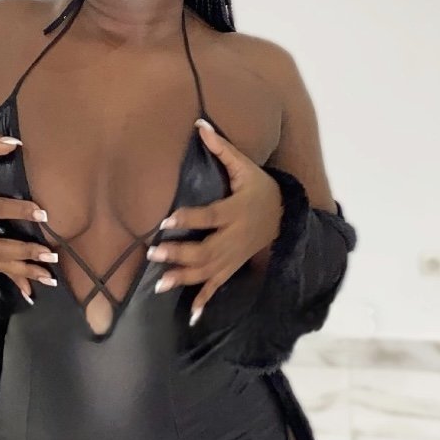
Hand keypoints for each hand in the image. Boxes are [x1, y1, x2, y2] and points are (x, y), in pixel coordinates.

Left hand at [146, 119, 282, 325]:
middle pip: (204, 249)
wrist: (287, 218)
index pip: (208, 216)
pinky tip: (191, 316)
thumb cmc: (262, 189)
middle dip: (179, 253)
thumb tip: (200, 124)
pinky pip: (218, 286)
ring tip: (159, 284)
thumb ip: (223, 149)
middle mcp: (233, 238)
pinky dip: (205, 301)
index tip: (166, 220)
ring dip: (183, 278)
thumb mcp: (247, 168)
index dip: (188, 218)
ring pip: (207, 271)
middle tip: (153, 252)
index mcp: (234, 211)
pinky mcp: (232, 268)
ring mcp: (233, 257)